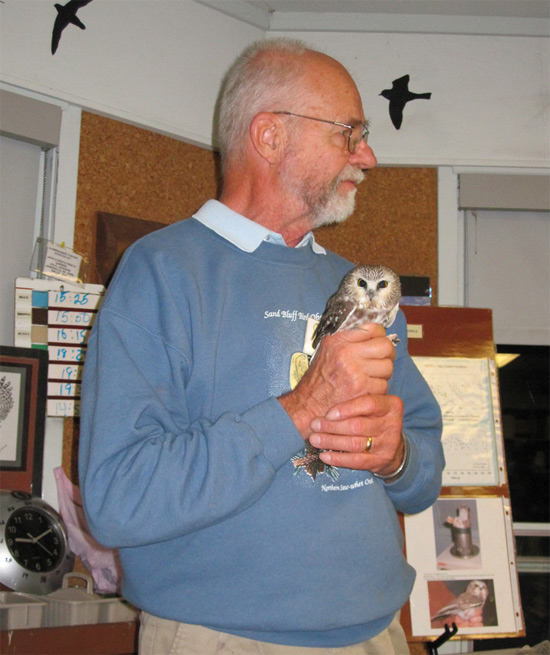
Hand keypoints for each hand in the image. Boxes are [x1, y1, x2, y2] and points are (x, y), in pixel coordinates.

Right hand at [279, 323, 400, 471]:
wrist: (308, 406)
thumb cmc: (318, 380)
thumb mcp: (326, 351)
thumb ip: (348, 340)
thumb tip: (374, 334)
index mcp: (338, 340)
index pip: (374, 329)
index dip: (380, 337)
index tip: (378, 344)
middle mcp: (346, 353)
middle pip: (386, 347)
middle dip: (387, 355)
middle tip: (379, 362)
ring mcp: (355, 371)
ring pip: (388, 367)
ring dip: (381, 374)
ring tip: (368, 378)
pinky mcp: (361, 388)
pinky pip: (383, 385)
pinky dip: (376, 390)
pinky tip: (364, 391)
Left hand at [308, 393, 403, 474]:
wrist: (391, 443)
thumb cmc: (372, 417)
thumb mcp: (370, 405)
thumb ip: (353, 397)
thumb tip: (323, 392)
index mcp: (392, 404)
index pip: (368, 404)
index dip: (346, 409)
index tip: (328, 413)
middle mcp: (393, 423)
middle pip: (358, 425)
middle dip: (332, 426)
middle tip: (314, 425)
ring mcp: (389, 443)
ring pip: (355, 443)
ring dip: (331, 442)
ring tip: (314, 439)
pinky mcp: (382, 460)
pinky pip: (356, 461)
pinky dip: (338, 458)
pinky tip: (324, 456)